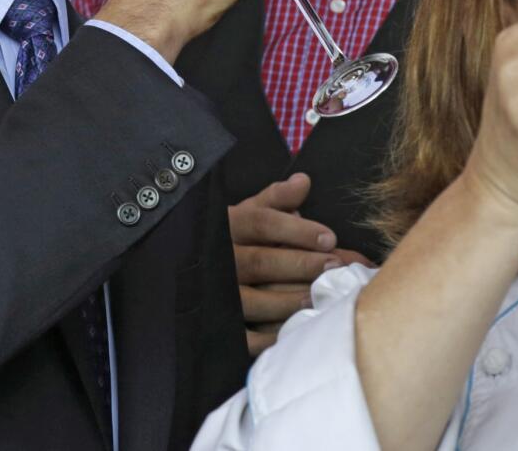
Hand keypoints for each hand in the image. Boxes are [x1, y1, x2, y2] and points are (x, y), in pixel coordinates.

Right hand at [230, 173, 373, 355]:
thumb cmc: (230, 239)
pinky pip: (243, 335)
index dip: (297, 230)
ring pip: (253, 299)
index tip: (330, 237)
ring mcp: (214, 294)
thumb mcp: (247, 212)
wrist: (182, 270)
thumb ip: (276, 198)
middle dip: (301, 264)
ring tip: (320, 297)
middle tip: (335, 266)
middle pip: (261, 261)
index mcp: (226, 226)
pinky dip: (269, 336)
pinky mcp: (216, 325)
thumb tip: (303, 182)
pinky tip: (296, 330)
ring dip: (290, 300)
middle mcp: (217, 259)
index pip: (262, 223)